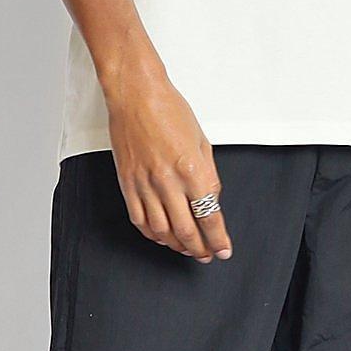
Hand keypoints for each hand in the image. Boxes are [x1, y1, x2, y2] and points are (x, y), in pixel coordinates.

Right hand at [103, 60, 231, 261]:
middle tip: (206, 255)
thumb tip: (211, 200)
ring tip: (186, 249)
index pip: (209, 215)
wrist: (135, 95)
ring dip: (177, 245)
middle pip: (186, 230)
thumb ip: (208, 174)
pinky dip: (151, 234)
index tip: (223, 250)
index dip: (218, 239)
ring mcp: (144, 184)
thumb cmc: (169, 110)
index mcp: (191, 169)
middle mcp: (168, 181)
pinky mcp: (127, 183)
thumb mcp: (202, 141)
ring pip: (161, 230)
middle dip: (199, 248)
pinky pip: (139, 219)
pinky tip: (161, 237)